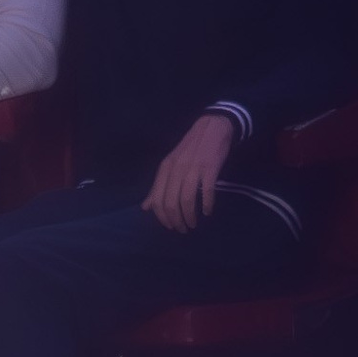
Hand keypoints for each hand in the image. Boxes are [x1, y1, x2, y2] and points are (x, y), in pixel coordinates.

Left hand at [145, 112, 238, 232]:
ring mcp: (193, 168)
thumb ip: (158, 187)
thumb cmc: (190, 149)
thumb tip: (145, 207)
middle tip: (182, 229)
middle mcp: (176, 169)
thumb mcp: (170, 165)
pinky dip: (207, 205)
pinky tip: (207, 212)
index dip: (162, 217)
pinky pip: (207, 191)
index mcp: (165, 169)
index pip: (157, 199)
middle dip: (176, 220)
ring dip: (189, 216)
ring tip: (193, 224)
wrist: (212, 127)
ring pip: (187, 200)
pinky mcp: (210, 168)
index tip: (170, 226)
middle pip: (171, 203)